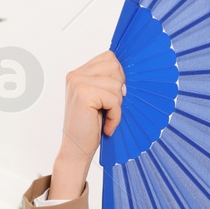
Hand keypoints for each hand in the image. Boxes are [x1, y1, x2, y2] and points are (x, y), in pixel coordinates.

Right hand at [51, 51, 123, 196]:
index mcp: (79, 73)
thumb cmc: (91, 127)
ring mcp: (77, 83)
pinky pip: (114, 99)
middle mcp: (75, 75)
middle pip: (114, 66)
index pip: (109, 57)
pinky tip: (106, 126)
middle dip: (119, 90)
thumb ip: (109, 82)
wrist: (76, 150)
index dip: (119, 76)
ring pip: (116, 84)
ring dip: (117, 106)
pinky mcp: (83, 94)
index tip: (114, 97)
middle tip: (108, 109)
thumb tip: (134, 69)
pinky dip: (115, 116)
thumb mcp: (101, 100)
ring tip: (106, 118)